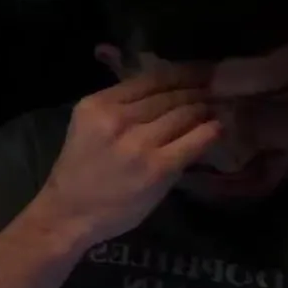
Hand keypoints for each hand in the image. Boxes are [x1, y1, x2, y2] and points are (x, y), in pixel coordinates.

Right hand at [36, 67, 221, 244]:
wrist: (69, 215)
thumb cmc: (79, 173)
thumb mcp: (89, 128)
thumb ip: (120, 109)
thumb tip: (168, 93)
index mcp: (96, 105)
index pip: (150, 79)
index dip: (182, 73)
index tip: (200, 73)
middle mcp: (116, 119)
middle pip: (170, 95)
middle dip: (197, 91)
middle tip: (216, 90)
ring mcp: (138, 143)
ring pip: (185, 114)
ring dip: (206, 110)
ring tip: (218, 108)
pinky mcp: (158, 167)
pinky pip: (195, 141)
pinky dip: (210, 132)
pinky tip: (218, 128)